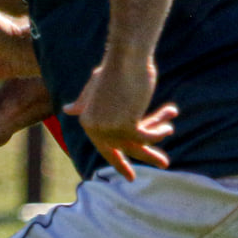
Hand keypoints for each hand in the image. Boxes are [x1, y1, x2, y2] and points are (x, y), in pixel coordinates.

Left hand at [65, 57, 175, 180]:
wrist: (126, 57)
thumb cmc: (114, 68)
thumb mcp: (96, 87)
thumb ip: (84, 101)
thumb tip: (67, 110)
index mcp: (87, 121)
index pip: (103, 146)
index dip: (115, 158)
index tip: (129, 173)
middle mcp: (96, 128)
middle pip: (117, 151)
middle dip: (128, 165)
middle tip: (135, 180)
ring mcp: (110, 129)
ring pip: (136, 146)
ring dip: (153, 147)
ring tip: (167, 150)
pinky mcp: (126, 126)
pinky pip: (147, 136)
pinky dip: (159, 130)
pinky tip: (169, 123)